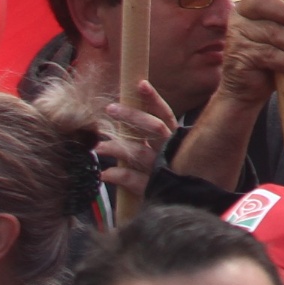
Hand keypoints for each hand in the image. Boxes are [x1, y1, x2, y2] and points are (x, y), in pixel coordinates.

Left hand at [96, 79, 176, 195]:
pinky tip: (104, 174)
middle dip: (132, 116)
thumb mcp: (167, 150)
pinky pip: (133, 180)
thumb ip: (152, 137)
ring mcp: (161, 168)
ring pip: (139, 153)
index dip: (153, 99)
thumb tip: (131, 119)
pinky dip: (118, 176)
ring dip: (116, 148)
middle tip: (110, 109)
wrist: (186, 200)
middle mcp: (169, 151)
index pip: (165, 114)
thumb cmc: (173, 171)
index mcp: (174, 139)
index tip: (139, 84)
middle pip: (153, 128)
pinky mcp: (153, 187)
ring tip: (97, 147)